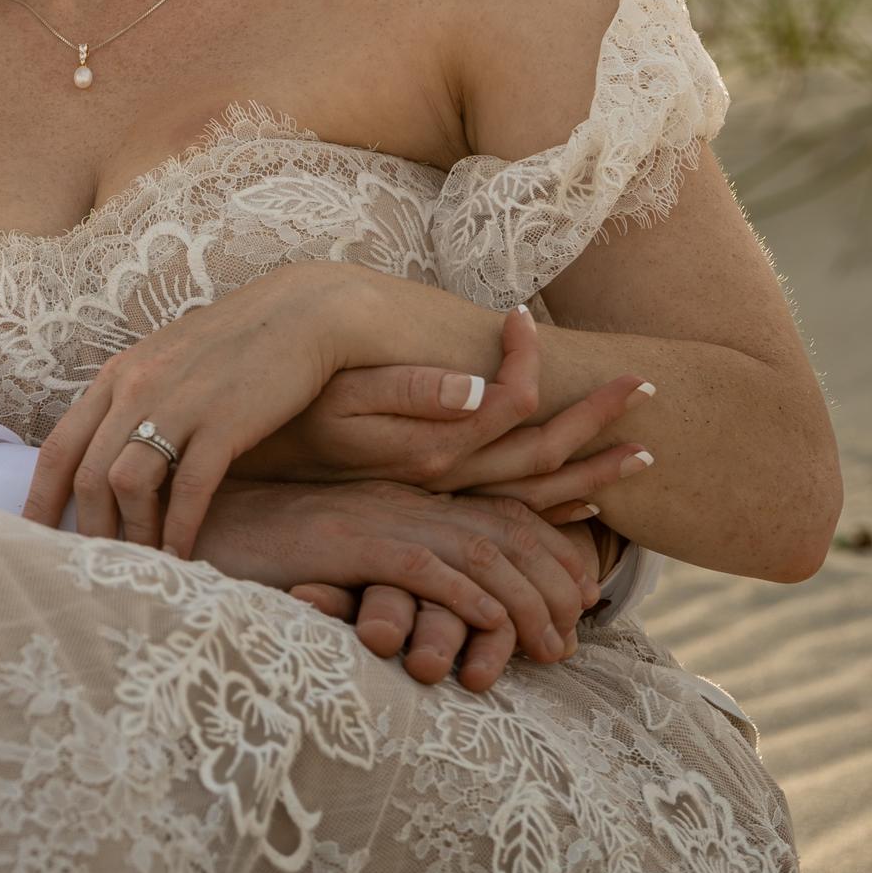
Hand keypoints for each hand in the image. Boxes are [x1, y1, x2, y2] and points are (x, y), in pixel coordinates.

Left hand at [23, 263, 363, 557]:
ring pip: (127, 484)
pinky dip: (179, 529)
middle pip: (87, 474)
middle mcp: (136, 389)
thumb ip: (133, 403)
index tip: (30, 540)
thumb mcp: (166, 363)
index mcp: (116, 377)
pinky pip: (189, 489)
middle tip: (91, 568)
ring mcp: (179, 404)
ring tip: (142, 565)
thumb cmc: (236, 344)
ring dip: (131, 534)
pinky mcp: (224, 421)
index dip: (38, 500)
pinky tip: (182, 556)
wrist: (302, 312)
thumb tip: (108, 457)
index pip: (58, 447)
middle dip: (85, 530)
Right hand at [193, 479, 599, 688]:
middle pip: (508, 518)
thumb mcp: (336, 550)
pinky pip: (428, 571)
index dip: (553, 536)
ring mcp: (376, 515)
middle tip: (595, 610)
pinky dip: (470, 603)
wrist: (186, 524)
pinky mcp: (347, 539)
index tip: (588, 582)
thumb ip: (389, 562)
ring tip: (559, 643)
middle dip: (567, 552)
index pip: (499, 507)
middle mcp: (400, 497)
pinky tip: (495, 635)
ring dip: (529, 599)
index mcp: (405, 494)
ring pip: (482, 550)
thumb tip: (433, 601)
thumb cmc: (255, 547)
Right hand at [252, 306, 655, 519]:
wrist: (223, 522)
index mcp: (421, 441)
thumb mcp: (338, 414)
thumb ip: (408, 398)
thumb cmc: (272, 461)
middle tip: (648, 385)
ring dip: (589, 476)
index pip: (505, 401)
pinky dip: (538, 537)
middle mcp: (432, 478)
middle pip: (533, 450)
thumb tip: (481, 387)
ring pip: (526, 502)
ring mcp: (422, 515)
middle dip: (596, 419)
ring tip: (639, 456)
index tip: (532, 318)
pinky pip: (480, 553)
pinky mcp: (398, 549)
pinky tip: (577, 524)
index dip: (533, 363)